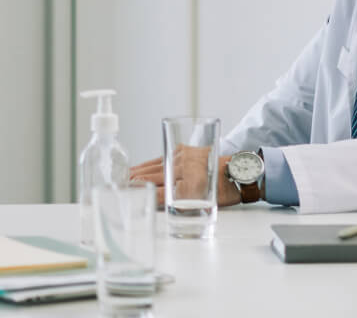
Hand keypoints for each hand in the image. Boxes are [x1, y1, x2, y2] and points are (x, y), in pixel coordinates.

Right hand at [129, 149, 243, 206]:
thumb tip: (162, 207)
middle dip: (134, 184)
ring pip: (154, 166)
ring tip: (122, 178)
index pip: (161, 194)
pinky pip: (160, 158)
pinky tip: (138, 168)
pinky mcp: (181, 149)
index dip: (144, 197)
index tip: (129, 200)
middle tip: (117, 189)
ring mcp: (181, 156)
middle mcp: (184, 169)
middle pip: (153, 178)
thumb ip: (183, 206)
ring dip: (137, 173)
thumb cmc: (225, 190)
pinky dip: (147, 164)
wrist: (239, 171)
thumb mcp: (206, 205)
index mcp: (191, 185)